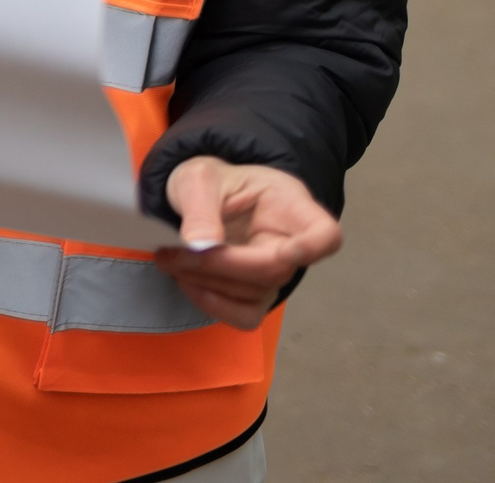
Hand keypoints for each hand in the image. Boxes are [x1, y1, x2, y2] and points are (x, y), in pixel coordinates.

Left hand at [151, 156, 341, 330]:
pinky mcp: (254, 295)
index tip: (288, 252)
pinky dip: (212, 304)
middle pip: (275, 269)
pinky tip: (186, 282)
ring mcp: (274, 273)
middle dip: (220, 265)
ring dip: (207, 283)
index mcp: (290, 205)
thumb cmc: (209, 182)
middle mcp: (290, 244)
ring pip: (255, 295)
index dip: (314, 248)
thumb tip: (201, 247)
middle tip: (171, 252)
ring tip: (168, 259)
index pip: (325, 234)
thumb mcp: (198, 178)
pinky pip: (244, 316)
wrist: (197, 198)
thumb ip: (201, 208)